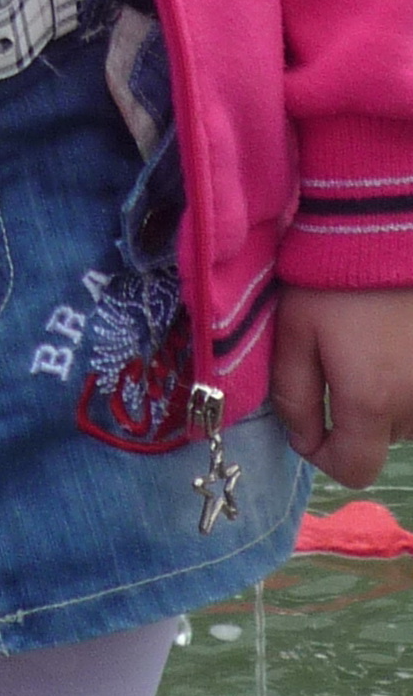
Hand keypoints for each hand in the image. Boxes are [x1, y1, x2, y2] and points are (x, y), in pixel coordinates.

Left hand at [271, 287, 412, 487]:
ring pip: (407, 415)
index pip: (354, 469)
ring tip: (372, 344)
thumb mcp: (295, 333)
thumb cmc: (333, 278)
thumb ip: (294, 395)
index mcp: (372, 401)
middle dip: (356, 417)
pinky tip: (395, 339)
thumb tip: (303, 439)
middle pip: (382, 438)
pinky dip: (407, 376)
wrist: (384, 226)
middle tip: (340, 363)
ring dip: (387, 397)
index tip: (309, 426)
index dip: (324, 456)